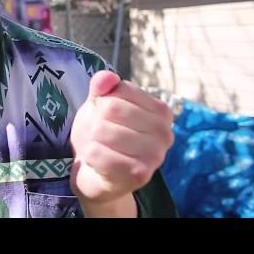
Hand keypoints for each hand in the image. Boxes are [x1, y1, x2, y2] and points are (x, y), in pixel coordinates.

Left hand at [70, 71, 173, 206]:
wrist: (97, 174)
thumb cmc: (102, 135)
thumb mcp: (99, 105)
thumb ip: (101, 87)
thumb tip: (107, 78)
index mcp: (161, 111)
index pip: (119, 89)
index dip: (102, 101)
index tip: (106, 116)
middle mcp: (165, 133)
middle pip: (110, 109)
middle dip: (95, 122)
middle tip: (100, 136)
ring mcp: (155, 156)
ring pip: (102, 131)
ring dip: (91, 140)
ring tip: (99, 148)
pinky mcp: (139, 175)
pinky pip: (97, 153)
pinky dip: (88, 156)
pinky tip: (97, 162)